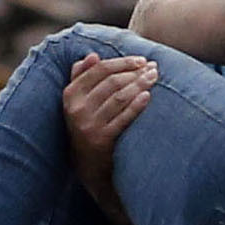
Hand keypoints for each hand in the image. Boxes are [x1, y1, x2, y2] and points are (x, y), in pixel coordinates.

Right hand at [62, 50, 153, 224]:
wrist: (88, 169)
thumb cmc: (86, 128)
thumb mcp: (76, 104)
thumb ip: (80, 78)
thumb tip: (91, 56)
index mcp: (69, 95)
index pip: (98, 70)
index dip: (122, 62)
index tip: (142, 60)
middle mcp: (76, 109)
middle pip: (111, 82)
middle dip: (135, 72)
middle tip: (154, 68)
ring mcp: (87, 125)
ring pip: (118, 97)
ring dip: (139, 85)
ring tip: (155, 78)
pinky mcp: (100, 140)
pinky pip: (122, 118)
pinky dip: (136, 106)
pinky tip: (148, 97)